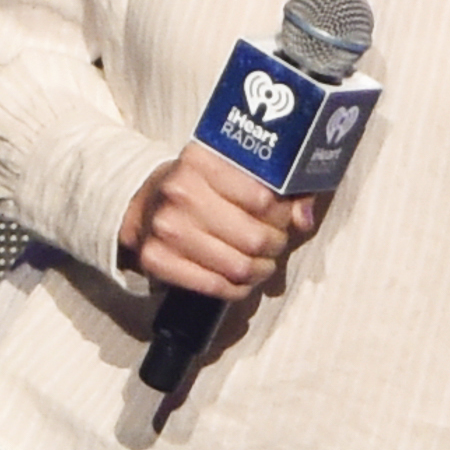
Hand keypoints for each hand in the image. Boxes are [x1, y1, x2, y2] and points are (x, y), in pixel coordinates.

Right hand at [122, 144, 322, 298]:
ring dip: (259, 270)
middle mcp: (180, 191)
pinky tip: (240, 279)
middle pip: (255, 237)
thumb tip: (303, 218)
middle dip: (274, 245)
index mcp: (201, 160)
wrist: (146, 206)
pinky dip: (237, 288)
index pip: (264, 198)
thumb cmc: (203, 188)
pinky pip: (215, 286)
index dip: (282, 214)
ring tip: (260, 262)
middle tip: (273, 242)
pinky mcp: (156, 259)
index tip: (281, 217)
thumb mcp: (236, 174)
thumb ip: (281, 189)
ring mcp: (166, 228)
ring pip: (239, 267)